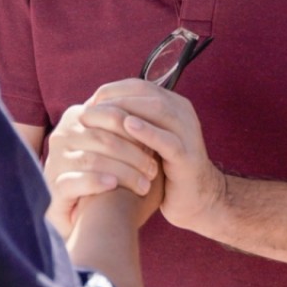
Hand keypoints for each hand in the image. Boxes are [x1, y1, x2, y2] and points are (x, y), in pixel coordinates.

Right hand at [41, 92, 160, 237]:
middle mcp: (62, 135)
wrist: (96, 218)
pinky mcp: (53, 187)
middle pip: (102, 138)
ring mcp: (55, 161)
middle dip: (133, 154)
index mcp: (78, 118)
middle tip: (154, 169)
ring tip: (144, 184)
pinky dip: (95, 182)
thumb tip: (162, 115)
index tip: (158, 144)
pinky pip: (73, 181)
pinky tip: (113, 186)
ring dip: (122, 171)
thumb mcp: (123, 150)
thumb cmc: (116, 178)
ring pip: (91, 160)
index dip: (136, 130)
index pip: (109, 114)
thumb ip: (133, 131)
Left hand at [92, 78, 227, 231]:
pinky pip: (168, 140)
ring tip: (101, 116)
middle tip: (89, 110)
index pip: (139, 86)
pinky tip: (128, 127)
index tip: (89, 103)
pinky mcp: (188, 157)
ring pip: (158, 110)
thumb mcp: (147, 140)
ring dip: (126, 110)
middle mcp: (183, 114)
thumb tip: (92, 108)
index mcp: (173, 105)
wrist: (196, 200)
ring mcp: (188, 133)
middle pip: (146, 94)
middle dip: (115, 99)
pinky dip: (148, 131)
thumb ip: (129, 121)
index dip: (112, 90)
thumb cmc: (163, 169)